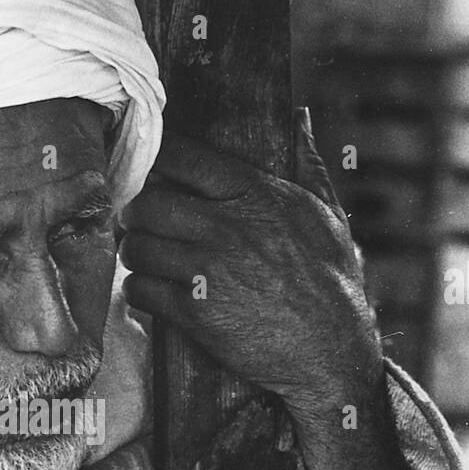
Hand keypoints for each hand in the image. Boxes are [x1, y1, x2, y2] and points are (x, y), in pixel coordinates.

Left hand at [120, 110, 381, 425]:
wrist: (332, 351)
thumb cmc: (334, 282)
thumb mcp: (328, 215)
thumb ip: (308, 165)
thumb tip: (301, 117)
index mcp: (256, 195)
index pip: (183, 157)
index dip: (157, 161)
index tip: (152, 172)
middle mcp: (227, 227)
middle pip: (147, 204)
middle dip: (136, 214)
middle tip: (141, 224)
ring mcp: (208, 271)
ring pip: (137, 247)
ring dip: (134, 254)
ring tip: (146, 259)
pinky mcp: (196, 313)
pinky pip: (141, 290)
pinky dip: (139, 291)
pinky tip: (153, 292)